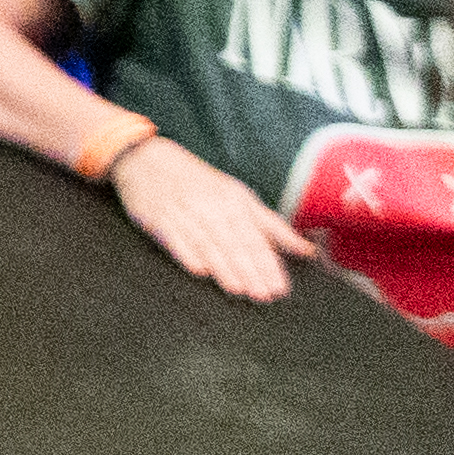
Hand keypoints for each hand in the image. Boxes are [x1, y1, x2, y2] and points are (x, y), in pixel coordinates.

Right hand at [105, 133, 309, 303]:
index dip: (268, 263)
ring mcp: (182, 210)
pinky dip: (186, 253)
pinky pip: (173, 237)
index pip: (255, 237)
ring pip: (207, 242)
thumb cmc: (199, 183)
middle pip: (233, 242)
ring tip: (238, 289)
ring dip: (222, 266)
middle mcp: (209, 206)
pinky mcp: (156, 217)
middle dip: (249, 269)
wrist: (147, 159)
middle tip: (263, 295)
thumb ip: (272, 226)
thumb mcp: (239, 197)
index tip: (280, 287)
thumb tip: (306, 250)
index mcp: (232, 200)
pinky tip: (198, 270)